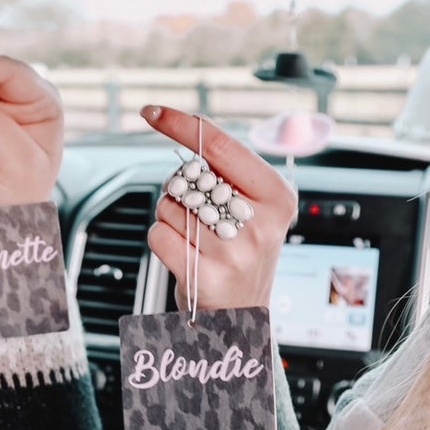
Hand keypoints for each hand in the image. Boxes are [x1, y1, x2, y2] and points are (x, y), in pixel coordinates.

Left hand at [142, 106, 297, 311]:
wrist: (243, 317)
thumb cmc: (242, 254)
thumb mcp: (255, 210)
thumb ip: (230, 174)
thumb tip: (189, 133)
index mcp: (277, 197)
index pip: (222, 146)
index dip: (182, 124)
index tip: (152, 111)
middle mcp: (260, 224)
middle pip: (190, 179)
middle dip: (180, 189)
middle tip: (197, 211)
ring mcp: (233, 253)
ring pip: (169, 208)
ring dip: (171, 218)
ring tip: (195, 239)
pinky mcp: (205, 277)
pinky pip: (158, 235)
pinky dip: (160, 239)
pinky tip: (182, 253)